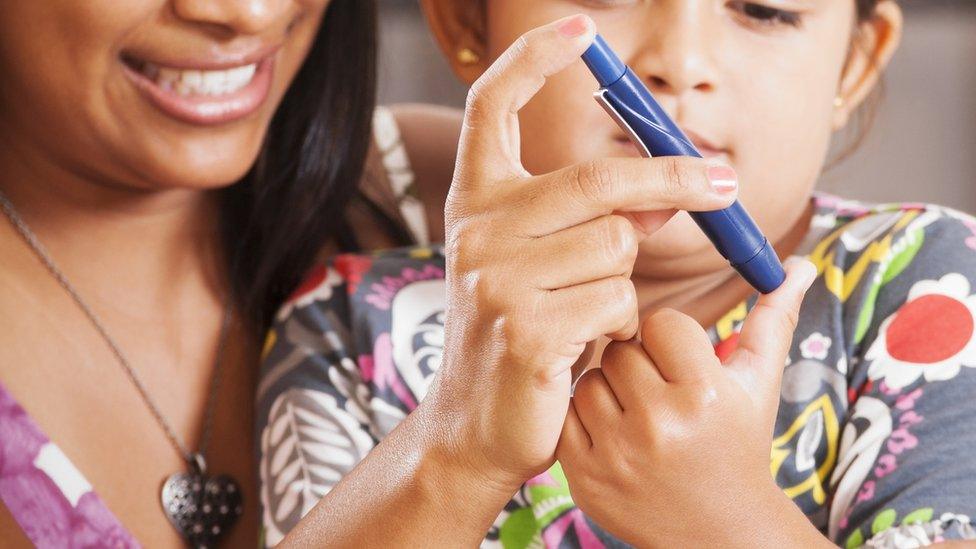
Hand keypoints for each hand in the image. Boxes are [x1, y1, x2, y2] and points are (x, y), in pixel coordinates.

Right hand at [423, 13, 739, 493]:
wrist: (473, 425)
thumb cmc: (517, 335)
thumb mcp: (543, 266)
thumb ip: (592, 220)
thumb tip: (667, 192)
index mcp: (474, 202)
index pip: (490, 108)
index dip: (532, 60)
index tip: (576, 29)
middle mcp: (474, 229)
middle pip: (597, 178)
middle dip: (675, 179)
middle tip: (727, 181)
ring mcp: (495, 279)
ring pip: (617, 246)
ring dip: (625, 284)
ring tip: (586, 318)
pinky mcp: (526, 329)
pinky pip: (616, 302)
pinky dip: (619, 327)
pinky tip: (583, 349)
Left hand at [556, 258, 823, 546]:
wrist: (720, 533)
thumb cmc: (739, 445)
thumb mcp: (760, 386)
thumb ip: (774, 319)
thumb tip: (798, 264)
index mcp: (704, 395)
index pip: (662, 322)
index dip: (673, 339)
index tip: (685, 365)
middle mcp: (658, 424)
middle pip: (622, 348)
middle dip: (640, 364)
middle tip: (661, 393)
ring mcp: (616, 453)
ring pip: (590, 378)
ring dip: (610, 390)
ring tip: (640, 415)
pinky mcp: (583, 476)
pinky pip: (566, 413)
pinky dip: (585, 419)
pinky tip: (616, 435)